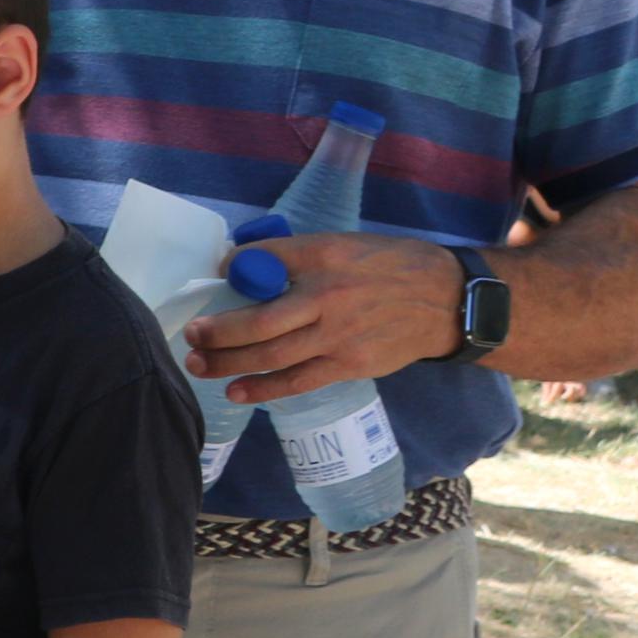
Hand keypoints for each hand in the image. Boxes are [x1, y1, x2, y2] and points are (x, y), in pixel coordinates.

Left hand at [180, 229, 463, 405]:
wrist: (447, 300)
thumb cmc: (387, 267)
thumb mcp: (343, 245)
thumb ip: (296, 257)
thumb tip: (241, 267)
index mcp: (323, 256)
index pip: (265, 260)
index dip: (232, 270)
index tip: (210, 280)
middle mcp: (327, 296)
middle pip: (259, 320)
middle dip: (218, 332)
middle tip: (189, 336)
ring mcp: (339, 336)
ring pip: (272, 355)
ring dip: (229, 363)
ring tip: (198, 364)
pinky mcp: (350, 365)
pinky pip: (299, 380)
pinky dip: (264, 388)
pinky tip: (237, 392)